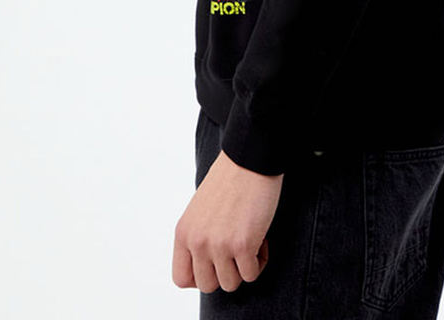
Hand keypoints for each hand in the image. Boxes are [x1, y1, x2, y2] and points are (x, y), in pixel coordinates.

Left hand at [172, 148, 283, 293]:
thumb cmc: (230, 178)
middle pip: (208, 285)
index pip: (182, 278)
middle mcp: (197, 242)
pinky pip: (252, 274)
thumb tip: (208, 263)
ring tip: (251, 240)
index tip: (217, 262)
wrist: (250, 158)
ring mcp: (219, 245)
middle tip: (237, 249)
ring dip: (244, 266)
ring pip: (231, 283)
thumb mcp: (200, 209)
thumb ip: (199, 236)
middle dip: (226, 271)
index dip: (202, 275)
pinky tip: (262, 237)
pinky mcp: (243, 244)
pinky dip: (260, 260)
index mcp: (183, 232)